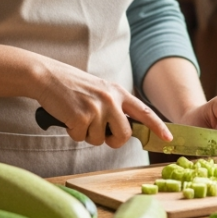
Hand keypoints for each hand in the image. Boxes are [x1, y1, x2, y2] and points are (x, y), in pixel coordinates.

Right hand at [31, 59, 171, 148]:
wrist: (47, 76)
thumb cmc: (72, 86)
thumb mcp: (99, 90)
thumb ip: (114, 106)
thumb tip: (123, 131)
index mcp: (118, 92)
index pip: (144, 112)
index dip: (158, 126)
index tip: (168, 138)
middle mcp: (111, 99)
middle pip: (124, 136)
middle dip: (112, 140)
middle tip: (98, 132)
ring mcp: (97, 107)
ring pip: (99, 140)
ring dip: (87, 134)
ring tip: (77, 115)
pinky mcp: (81, 116)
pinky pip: (81, 138)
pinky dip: (72, 132)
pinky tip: (67, 117)